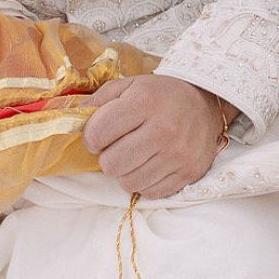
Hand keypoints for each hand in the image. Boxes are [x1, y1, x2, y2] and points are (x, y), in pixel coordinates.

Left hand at [83, 74, 227, 196]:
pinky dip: (145, 181)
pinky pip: (151, 192)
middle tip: (118, 147)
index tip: (101, 133)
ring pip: (129, 183)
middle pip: (111, 165)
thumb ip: (98, 100)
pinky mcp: (189, 172)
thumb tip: (71, 119)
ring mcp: (179, 154)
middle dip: (108, 157)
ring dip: (126, 172)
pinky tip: (151, 164)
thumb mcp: (129, 85)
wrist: (206, 101)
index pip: (97, 135)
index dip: (92, 137)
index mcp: (144, 102)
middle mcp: (164, 129)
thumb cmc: (161, 95)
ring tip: (135, 156)